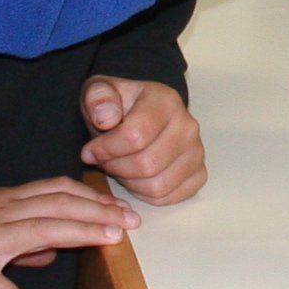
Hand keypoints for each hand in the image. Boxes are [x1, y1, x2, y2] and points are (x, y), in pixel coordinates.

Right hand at [0, 167, 129, 288]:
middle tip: (133, 223)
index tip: (121, 206)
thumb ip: (11, 232)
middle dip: (101, 212)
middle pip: (60, 206)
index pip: (56, 192)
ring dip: (81, 235)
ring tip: (111, 246)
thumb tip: (48, 251)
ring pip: (43, 231)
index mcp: (1, 202)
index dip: (92, 197)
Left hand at [82, 77, 205, 204]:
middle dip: (116, 168)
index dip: (106, 149)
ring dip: (129, 183)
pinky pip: (168, 197)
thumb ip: (99, 99)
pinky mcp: (198, 173)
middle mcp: (188, 126)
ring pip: (157, 186)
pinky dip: (145, 194)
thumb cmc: (117, 106)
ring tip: (119, 167)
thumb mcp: (100, 92)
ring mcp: (196, 151)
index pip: (135, 136)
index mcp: (165, 101)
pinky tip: (135, 178)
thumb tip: (106, 119)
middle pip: (147, 165)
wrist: (139, 113)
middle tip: (104, 161)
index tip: (90, 151)